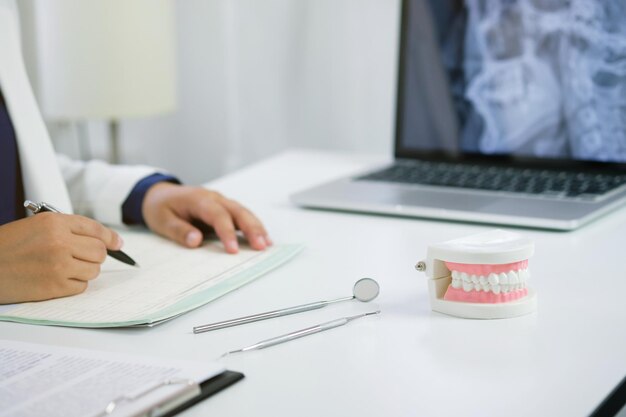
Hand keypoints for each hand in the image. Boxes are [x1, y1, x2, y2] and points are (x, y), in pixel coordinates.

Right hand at [0, 213, 122, 303]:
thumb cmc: (8, 246)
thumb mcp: (36, 226)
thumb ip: (68, 230)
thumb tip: (105, 241)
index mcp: (54, 222)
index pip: (95, 229)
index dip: (110, 238)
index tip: (117, 244)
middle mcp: (59, 242)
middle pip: (99, 252)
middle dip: (95, 256)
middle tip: (81, 258)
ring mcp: (58, 265)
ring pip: (93, 270)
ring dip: (84, 270)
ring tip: (63, 268)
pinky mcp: (54, 286)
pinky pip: (81, 286)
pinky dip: (73, 284)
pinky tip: (56, 279)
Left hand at [141, 183, 270, 252]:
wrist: (159, 194)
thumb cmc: (161, 207)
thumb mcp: (162, 221)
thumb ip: (179, 231)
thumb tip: (196, 241)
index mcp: (198, 199)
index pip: (217, 215)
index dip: (227, 232)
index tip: (233, 250)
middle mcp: (214, 198)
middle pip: (238, 211)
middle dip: (251, 228)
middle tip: (261, 246)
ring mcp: (221, 202)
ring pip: (243, 212)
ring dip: (256, 227)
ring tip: (266, 244)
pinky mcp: (224, 208)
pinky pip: (241, 215)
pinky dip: (253, 225)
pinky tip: (262, 237)